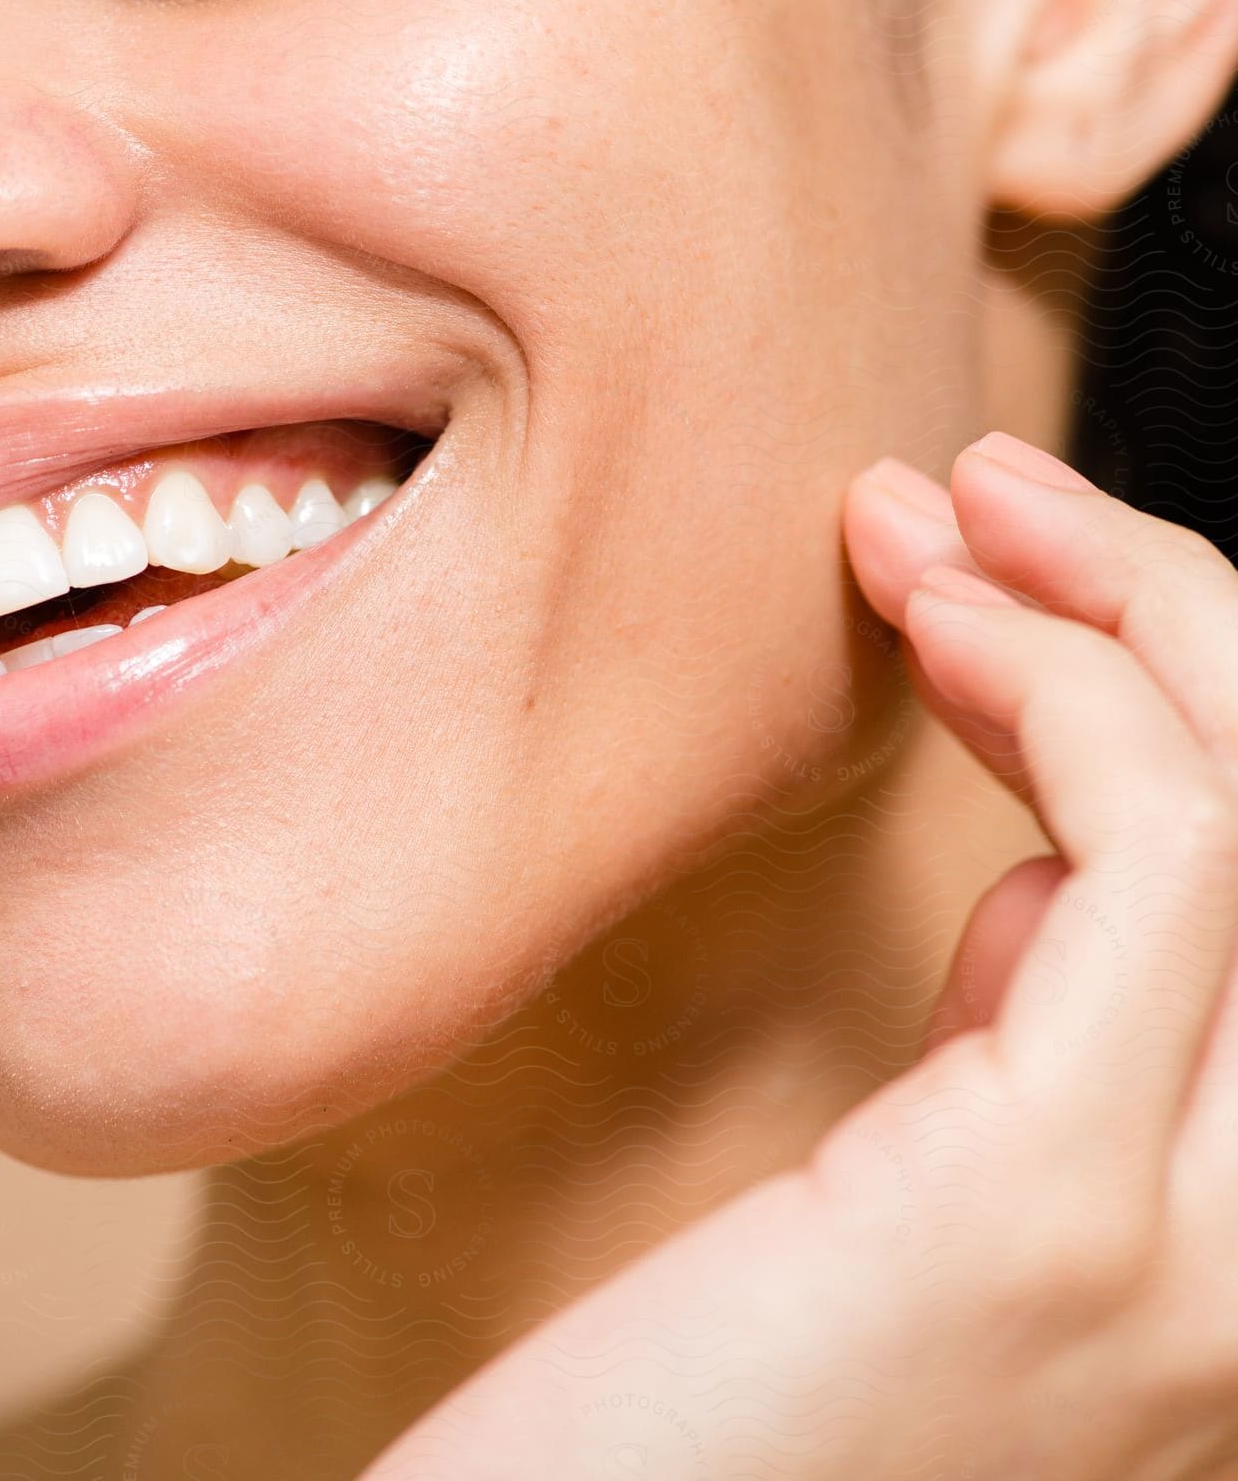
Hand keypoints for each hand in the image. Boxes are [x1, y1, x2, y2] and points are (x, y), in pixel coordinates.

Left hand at [360, 434, 1237, 1480]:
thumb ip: (1017, 1063)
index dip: (1187, 691)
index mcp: (1228, 1238)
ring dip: (1111, 608)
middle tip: (991, 490)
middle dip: (1171, 606)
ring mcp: (1202, 1257)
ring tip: (934, 514)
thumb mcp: (908, 1201)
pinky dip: (1065, 698)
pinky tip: (935, 633)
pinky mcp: (1057, 1216)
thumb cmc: (695, 1406)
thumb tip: (1033, 899)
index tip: (1013, 577)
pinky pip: (1162, 862)